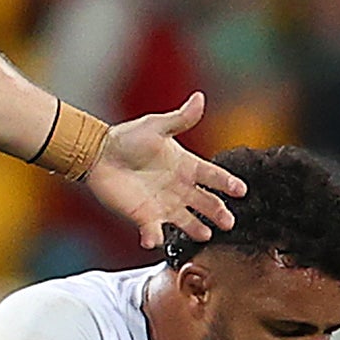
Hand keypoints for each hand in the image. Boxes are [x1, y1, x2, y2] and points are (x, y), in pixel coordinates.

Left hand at [83, 93, 244, 248]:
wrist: (98, 154)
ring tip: (205, 235)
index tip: (241, 190)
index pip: (213, 176)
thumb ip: (180, 118)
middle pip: (205, 202)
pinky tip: (154, 241)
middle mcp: (179, 188)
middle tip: (228, 222)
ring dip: (195, 228)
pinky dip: (153, 237)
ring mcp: (163, 204)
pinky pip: (153, 231)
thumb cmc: (127, 139)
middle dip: (218, 212)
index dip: (227, 183)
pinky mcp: (144, 215)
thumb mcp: (155, 127)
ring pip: (186, 220)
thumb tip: (199, 98)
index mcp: (186, 166)